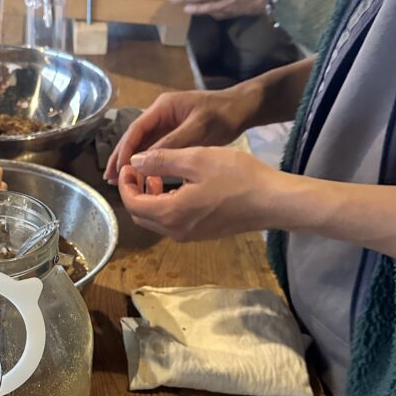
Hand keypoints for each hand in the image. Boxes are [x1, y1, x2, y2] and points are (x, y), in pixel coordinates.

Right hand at [104, 86, 259, 183]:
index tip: (118, 169)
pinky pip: (156, 150)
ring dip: (132, 163)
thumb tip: (144, 160)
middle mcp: (160, 115)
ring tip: (119, 182)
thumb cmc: (222, 116)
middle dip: (122, 157)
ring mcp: (167, 125)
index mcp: (163, 108)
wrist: (244, 109)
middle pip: (135, 138)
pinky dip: (147, 164)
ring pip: (144, 145)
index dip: (125, 149)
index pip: (136, 129)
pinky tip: (142, 178)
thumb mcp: (198, 129)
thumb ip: (171, 144)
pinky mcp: (175, 135)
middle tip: (109, 179)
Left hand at [117, 147, 289, 240]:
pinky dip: (165, 205)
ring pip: (155, 220)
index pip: (131, 203)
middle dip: (134, 192)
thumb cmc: (236, 177)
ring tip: (158, 175)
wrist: (271, 201)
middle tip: (140, 170)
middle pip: (140, 215)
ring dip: (150, 198)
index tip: (129, 164)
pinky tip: (178, 186)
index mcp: (170, 213)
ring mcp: (188, 235)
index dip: (125, 183)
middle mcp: (174, 231)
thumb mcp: (196, 159)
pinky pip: (172, 222)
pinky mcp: (200, 234)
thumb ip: (161, 160)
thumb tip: (135, 161)